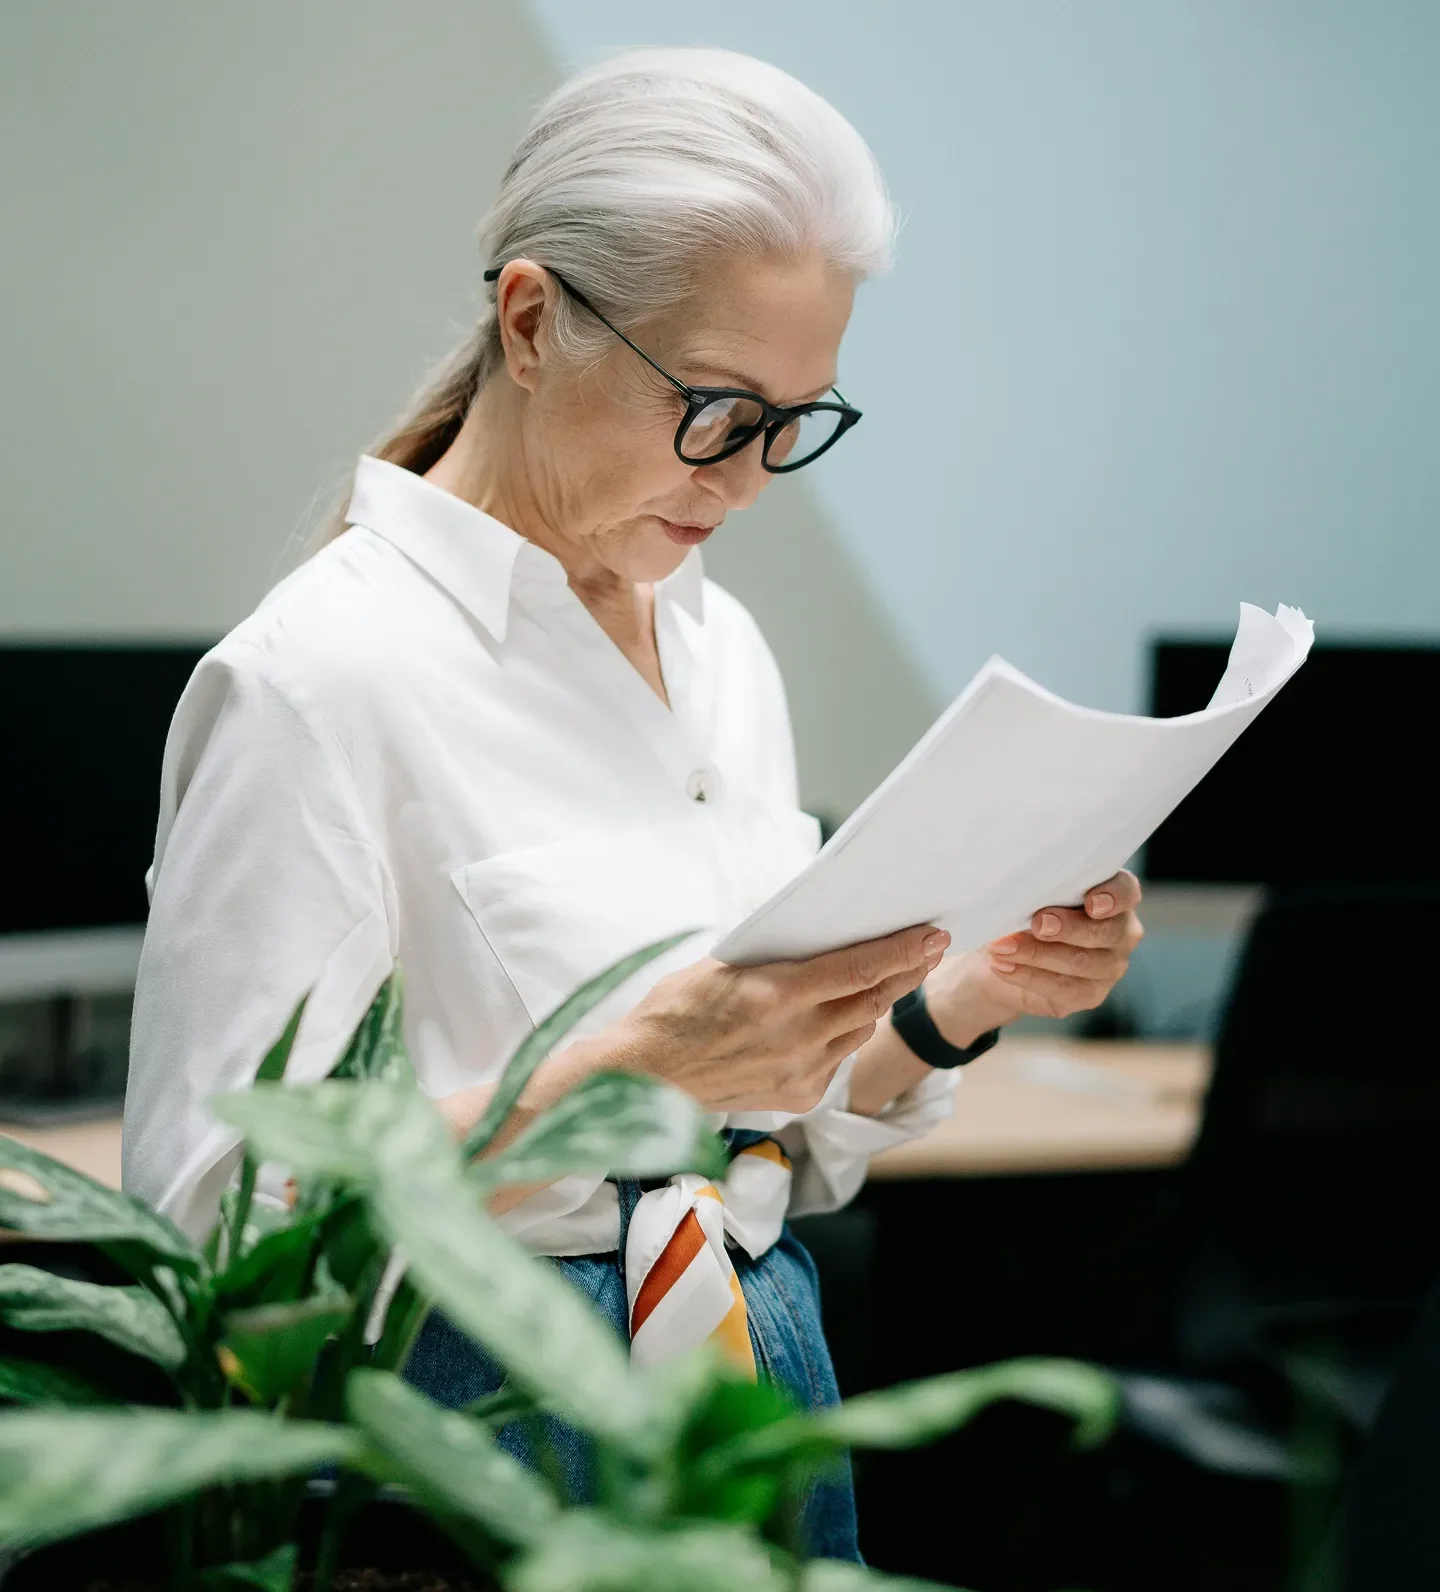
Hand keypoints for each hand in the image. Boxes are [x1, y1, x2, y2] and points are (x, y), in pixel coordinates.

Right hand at [611, 923, 950, 1114]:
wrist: (643, 1079)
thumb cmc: (673, 1013)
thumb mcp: (719, 965)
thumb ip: (771, 953)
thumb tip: (814, 929)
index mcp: (777, 994)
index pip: (860, 968)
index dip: (903, 951)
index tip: (932, 934)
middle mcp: (797, 1037)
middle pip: (873, 999)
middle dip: (905, 972)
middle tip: (927, 950)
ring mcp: (801, 1071)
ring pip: (861, 1030)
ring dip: (875, 1002)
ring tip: (885, 979)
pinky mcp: (798, 1097)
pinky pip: (838, 1059)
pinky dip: (842, 1036)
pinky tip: (833, 1021)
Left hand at [924, 869, 1143, 1036]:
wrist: (1003, 953)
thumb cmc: (1021, 909)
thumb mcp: (1027, 892)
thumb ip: (1036, 887)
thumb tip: (1019, 888)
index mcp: (1113, 896)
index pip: (1126, 891)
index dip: (1113, 897)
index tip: (1090, 902)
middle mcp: (1120, 931)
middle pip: (1107, 932)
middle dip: (1069, 927)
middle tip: (1037, 923)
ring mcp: (1109, 965)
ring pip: (1082, 962)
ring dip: (1037, 954)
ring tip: (1001, 946)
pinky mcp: (1090, 994)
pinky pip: (1064, 988)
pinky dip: (1028, 975)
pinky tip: (1003, 966)